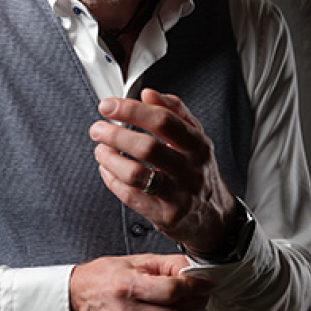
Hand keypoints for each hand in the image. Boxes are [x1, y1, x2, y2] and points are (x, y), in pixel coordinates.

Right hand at [69, 254, 212, 310]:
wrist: (79, 295)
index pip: (173, 291)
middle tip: (200, 293)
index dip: (196, 286)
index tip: (205, 283)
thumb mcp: (136, 261)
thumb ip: (168, 264)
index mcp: (127, 286)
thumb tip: (195, 271)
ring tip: (189, 303)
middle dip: (197, 302)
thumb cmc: (104, 276)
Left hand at [90, 88, 237, 253]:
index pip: (165, 121)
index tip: (108, 106)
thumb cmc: (197, 171)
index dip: (132, 110)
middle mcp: (191, 170)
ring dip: (110, 159)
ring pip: (136, 174)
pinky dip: (111, 180)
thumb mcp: (195, 138)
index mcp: (198, 146)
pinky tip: (106, 170)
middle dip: (115, 135)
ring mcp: (178, 195)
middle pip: (148, 148)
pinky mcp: (164, 215)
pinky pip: (130, 196)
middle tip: (97, 129)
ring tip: (100, 150)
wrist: (213, 216)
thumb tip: (148, 94)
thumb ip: (174, 113)